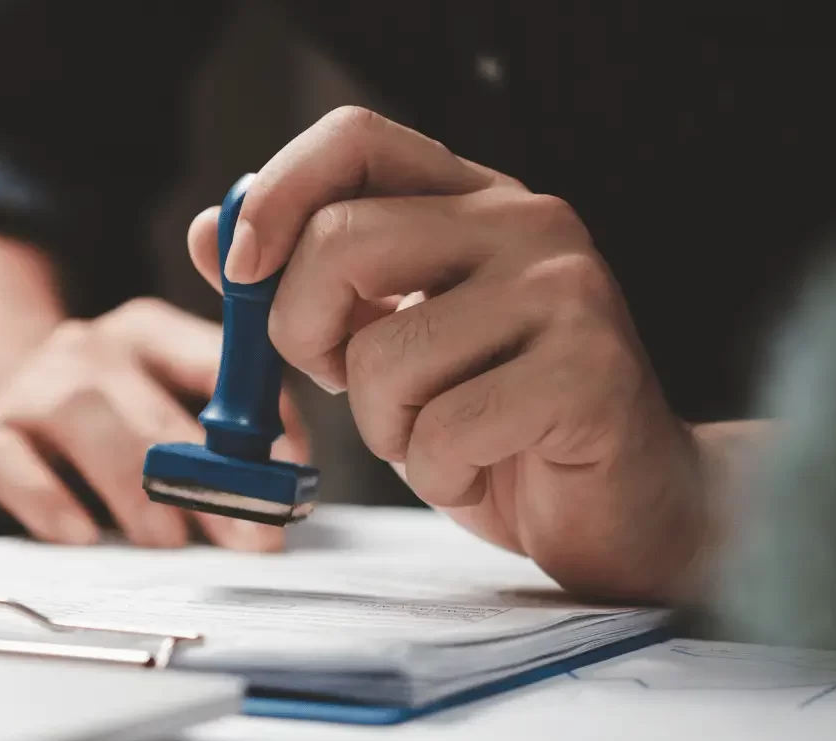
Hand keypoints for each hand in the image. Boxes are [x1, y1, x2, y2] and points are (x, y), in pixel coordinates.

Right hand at [0, 297, 308, 550]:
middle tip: (248, 537)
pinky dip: (49, 500)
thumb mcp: (159, 418)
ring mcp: (29, 391)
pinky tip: (82, 536)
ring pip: (85, 420)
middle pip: (156, 408)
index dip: (264, 423)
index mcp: (146, 334)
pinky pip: (13, 465)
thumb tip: (285, 496)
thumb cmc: (97, 434)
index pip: (220, 364)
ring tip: (169, 543)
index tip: (292, 481)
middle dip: (211, 479)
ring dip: (135, 485)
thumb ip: (219, 444)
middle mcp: (87, 351)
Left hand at [188, 107, 705, 599]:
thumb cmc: (496, 424)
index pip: (354, 138)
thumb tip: (210, 233)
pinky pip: (443, 429)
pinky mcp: (589, 373)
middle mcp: (527, 224)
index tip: (240, 270)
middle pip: (342, 242)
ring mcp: (567, 293)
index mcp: (473, 199)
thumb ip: (307, 285)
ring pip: (383, 354)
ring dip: (385, 426)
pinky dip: (438, 472)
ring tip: (443, 434)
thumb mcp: (384, 343)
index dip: (274, 195)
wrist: (624, 506)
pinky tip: (483, 467)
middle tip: (345, 381)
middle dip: (306, 335)